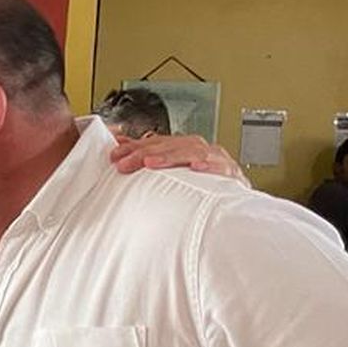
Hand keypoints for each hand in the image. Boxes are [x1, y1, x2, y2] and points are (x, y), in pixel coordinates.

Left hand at [110, 133, 247, 184]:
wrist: (232, 204)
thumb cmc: (200, 186)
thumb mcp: (170, 172)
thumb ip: (147, 157)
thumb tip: (120, 143)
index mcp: (184, 147)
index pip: (157, 142)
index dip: (135, 147)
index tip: (115, 156)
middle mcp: (199, 149)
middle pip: (171, 144)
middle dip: (145, 152)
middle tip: (125, 163)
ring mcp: (216, 159)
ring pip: (192, 151)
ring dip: (170, 156)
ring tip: (151, 163)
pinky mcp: (231, 172)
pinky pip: (221, 166)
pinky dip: (209, 164)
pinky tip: (197, 167)